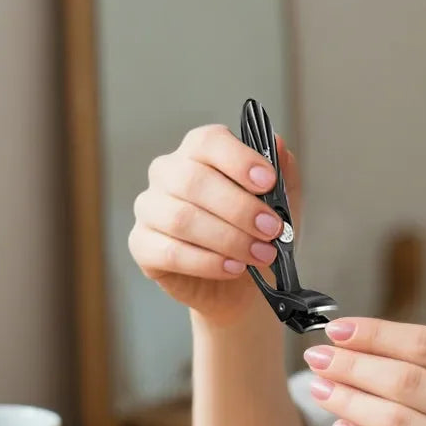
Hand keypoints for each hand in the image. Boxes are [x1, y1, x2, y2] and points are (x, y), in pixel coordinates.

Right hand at [128, 124, 304, 325]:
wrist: (241, 284)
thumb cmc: (256, 234)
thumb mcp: (281, 204)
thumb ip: (283, 174)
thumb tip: (279, 146)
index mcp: (200, 153)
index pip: (209, 141)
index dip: (239, 160)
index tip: (268, 182)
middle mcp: (168, 173)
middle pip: (193, 180)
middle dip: (240, 208)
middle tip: (271, 229)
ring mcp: (150, 208)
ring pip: (181, 218)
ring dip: (228, 239)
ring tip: (260, 254)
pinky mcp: (142, 245)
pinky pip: (169, 252)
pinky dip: (207, 262)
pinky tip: (233, 268)